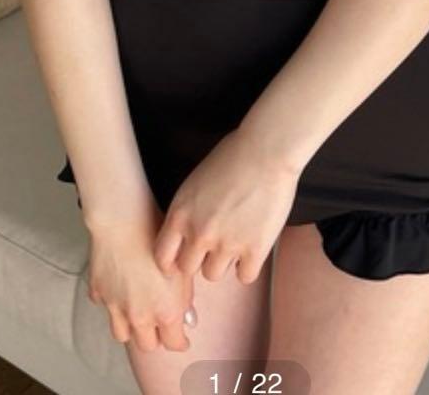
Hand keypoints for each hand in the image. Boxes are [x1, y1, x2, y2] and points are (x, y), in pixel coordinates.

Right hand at [86, 208, 195, 352]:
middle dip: (155, 338)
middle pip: (146, 344)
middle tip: (160, 326)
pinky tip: (119, 288)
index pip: (174, 343)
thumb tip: (188, 317)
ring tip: (138, 313)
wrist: (122, 220)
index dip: (180, 342)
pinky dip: (112, 302)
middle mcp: (139, 315)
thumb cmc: (157, 237)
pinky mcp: (98, 292)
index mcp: (164, 311)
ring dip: (131, 327)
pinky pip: (105, 306)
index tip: (182, 338)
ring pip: (122, 333)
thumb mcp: (182, 266)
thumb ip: (185, 297)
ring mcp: (115, 306)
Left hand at [153, 128, 299, 284]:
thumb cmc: (233, 156)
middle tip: (213, 246)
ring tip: (235, 241)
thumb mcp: (195, 182)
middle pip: (188, 269)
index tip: (180, 259)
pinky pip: (244, 277)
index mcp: (180, 213)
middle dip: (198, 258)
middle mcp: (199, 233)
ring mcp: (226, 244)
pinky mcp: (254, 250)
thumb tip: (187, 233)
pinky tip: (252, 248)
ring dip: (223, 262)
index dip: (170, 261)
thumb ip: (188, 211)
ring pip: (214, 275)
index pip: (162, 256)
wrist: (266, 151)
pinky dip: (248, 266)